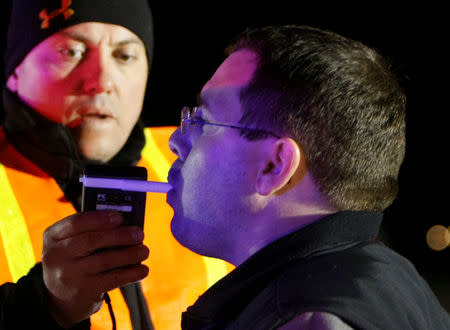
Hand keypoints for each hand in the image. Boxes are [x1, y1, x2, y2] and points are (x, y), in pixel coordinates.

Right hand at [41, 211, 148, 326]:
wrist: (59, 300)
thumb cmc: (73, 261)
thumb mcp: (70, 244)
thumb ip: (90, 231)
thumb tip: (125, 224)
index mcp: (52, 236)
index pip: (75, 222)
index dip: (100, 218)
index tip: (119, 216)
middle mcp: (56, 255)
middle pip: (92, 240)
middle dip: (120, 235)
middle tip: (139, 233)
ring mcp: (69, 275)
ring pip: (105, 260)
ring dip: (130, 254)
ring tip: (144, 250)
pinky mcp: (83, 291)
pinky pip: (112, 279)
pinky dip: (131, 273)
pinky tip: (142, 270)